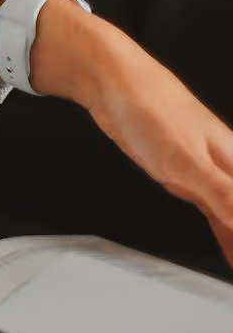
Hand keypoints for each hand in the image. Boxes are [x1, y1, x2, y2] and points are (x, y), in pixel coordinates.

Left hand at [30, 0, 232, 268]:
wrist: (111, 81)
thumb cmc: (150, 109)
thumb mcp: (188, 160)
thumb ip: (225, 195)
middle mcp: (226, 165)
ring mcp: (204, 170)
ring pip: (232, 215)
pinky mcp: (183, 173)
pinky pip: (214, 211)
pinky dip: (224, 234)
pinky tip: (228, 251)